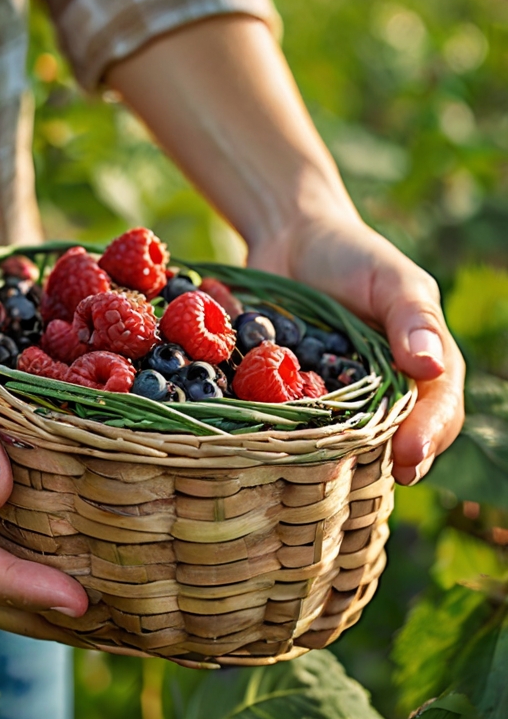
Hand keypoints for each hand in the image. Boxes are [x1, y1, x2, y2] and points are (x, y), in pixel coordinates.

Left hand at [247, 214, 464, 484]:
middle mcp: (382, 391)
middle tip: (377, 477)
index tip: (410, 455)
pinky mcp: (292, 395)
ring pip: (346, 441)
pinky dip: (292, 439)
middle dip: (388, 461)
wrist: (290, 241)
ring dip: (340, 460)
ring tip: (330, 477)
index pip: (438, 410)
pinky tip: (281, 451)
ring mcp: (336, 397)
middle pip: (396, 438)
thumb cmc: (352, 255)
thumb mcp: (391, 278)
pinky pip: (296, 424)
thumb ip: (413, 317)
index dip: (428, 435)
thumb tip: (431, 368)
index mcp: (422, 367)